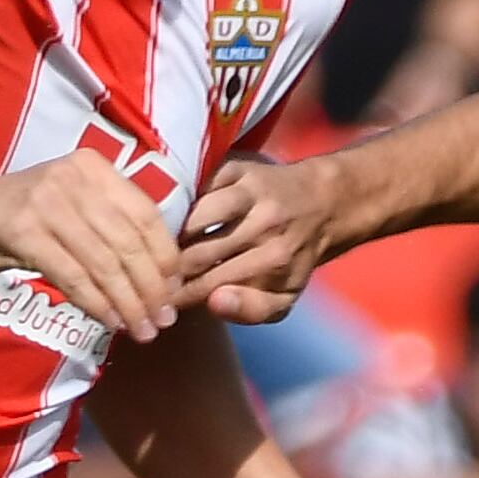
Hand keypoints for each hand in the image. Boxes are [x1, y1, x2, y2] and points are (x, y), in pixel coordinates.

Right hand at [0, 151, 180, 341]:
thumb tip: (159, 272)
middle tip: (162, 322)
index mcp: (92, 168)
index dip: (165, 259)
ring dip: (128, 304)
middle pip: (129, 242)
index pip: (146, 215)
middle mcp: (73, 178)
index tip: (174, 294)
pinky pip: (73, 276)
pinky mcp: (23, 232)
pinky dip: (97, 304)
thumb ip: (107, 225)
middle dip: (151, 289)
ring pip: (104, 263)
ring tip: (142, 331)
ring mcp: (47, 203)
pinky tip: (110, 323)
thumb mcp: (67, 206)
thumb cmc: (14, 216)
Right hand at [179, 151, 349, 323]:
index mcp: (275, 261)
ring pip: (195, 217)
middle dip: (170, 270)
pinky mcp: (241, 168)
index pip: (209, 285)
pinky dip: (184, 202)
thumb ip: (252, 310)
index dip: (179, 296)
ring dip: (173, 234)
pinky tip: (176, 216)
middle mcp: (265, 225)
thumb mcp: (285, 296)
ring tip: (162, 248)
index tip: (162, 302)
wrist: (324, 204)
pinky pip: (199, 187)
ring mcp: (252, 192)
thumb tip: (213, 303)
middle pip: (197, 254)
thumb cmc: (294, 258)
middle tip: (154, 277)